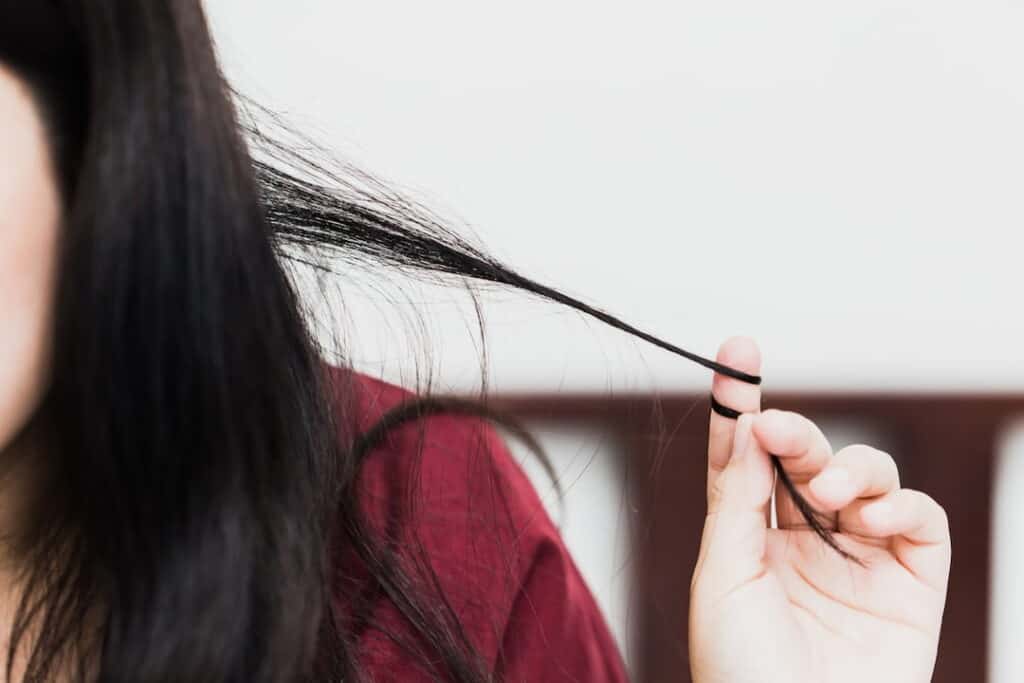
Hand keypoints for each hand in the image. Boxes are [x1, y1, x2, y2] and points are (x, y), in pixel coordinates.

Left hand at [689, 338, 950, 682]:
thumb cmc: (742, 671)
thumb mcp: (722, 579)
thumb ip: (737, 502)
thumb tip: (750, 432)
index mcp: (749, 540)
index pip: (746, 459)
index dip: (741, 405)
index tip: (738, 350)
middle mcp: (804, 542)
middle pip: (805, 458)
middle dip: (794, 431)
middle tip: (777, 427)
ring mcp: (860, 558)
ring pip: (867, 476)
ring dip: (848, 467)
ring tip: (829, 492)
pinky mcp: (912, 582)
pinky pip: (919, 519)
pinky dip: (898, 504)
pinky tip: (865, 518)